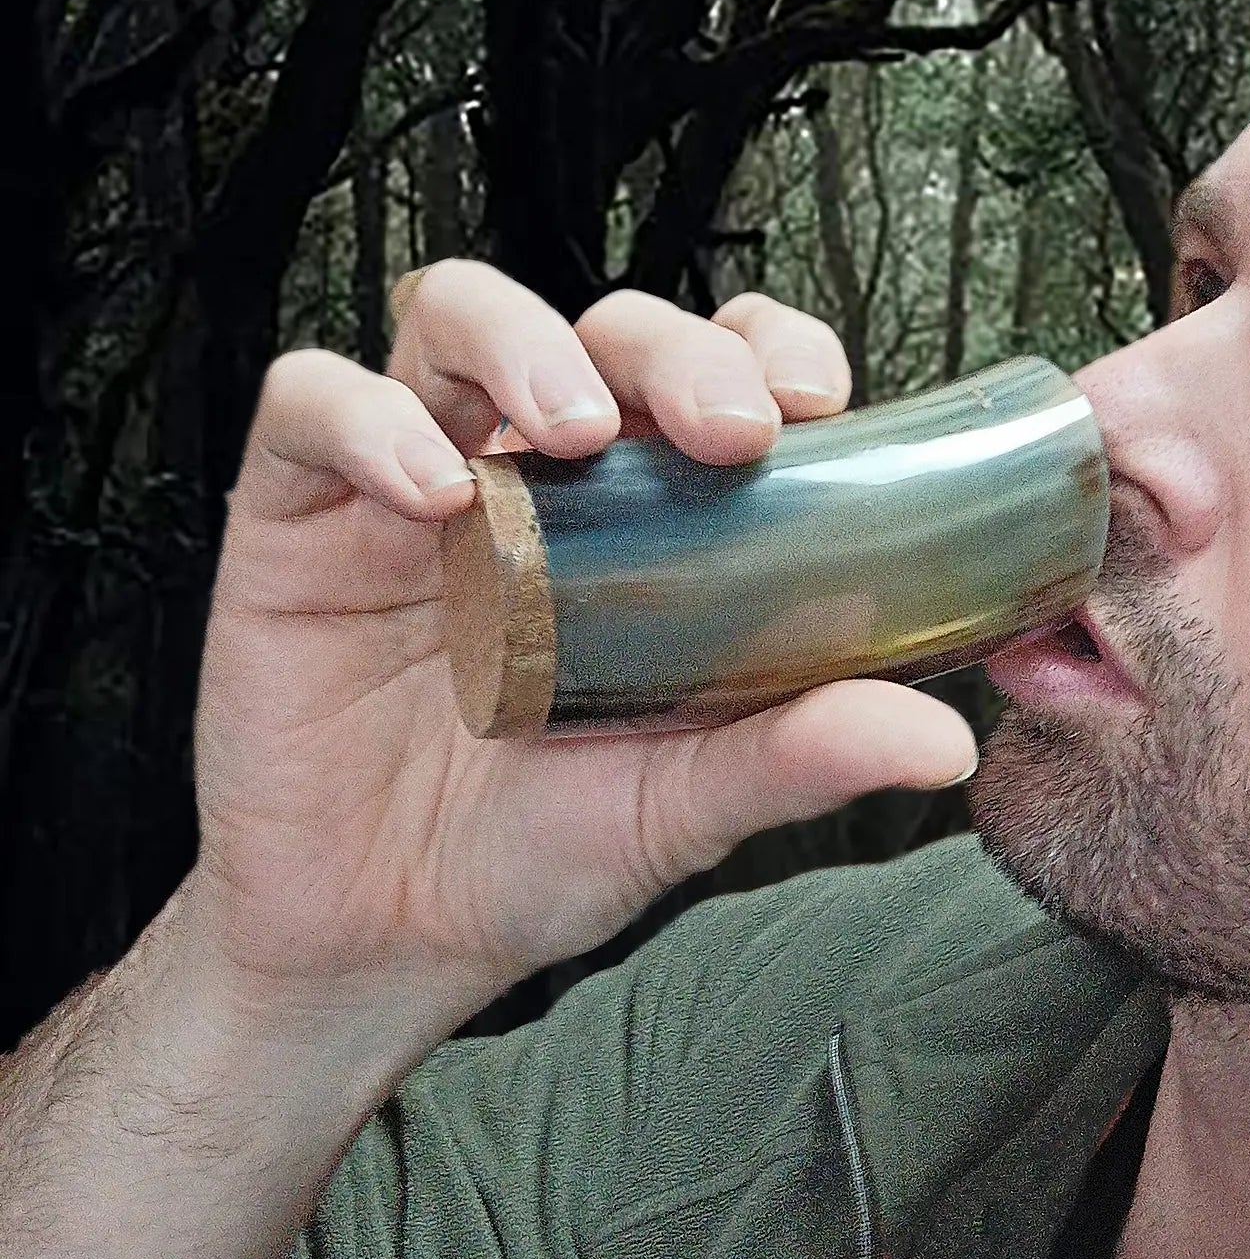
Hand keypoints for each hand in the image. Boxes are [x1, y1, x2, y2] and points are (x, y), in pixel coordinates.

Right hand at [181, 263, 976, 1044]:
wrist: (381, 940)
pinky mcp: (298, 516)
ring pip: (458, 319)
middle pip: (606, 327)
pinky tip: (432, 490)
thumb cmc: (541, 850)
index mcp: (648, 519)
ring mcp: (418, 482)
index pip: (718, 367)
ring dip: (528, 345)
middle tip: (727, 428)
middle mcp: (541, 477)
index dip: (769, 347)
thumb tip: (942, 740)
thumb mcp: (685, 804)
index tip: (820, 400)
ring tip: (578, 430)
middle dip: (674, 347)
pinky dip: (369, 420)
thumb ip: (798, 755)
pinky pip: (311, 404)